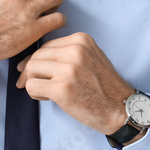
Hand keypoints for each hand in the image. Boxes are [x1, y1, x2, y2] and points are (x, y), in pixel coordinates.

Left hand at [16, 32, 134, 134]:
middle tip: (30, 83)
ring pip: (31, 69)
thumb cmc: (104, 87)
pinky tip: (46, 98)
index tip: (34, 71)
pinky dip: (34, 94)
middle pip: (36, 56)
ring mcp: (68, 69)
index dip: (37, 60)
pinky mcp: (62, 88)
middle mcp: (74, 51)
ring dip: (31, 82)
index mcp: (81, 40)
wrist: (121, 109)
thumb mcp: (90, 57)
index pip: (47, 46)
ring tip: (44, 92)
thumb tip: (33, 58)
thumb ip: (67, 53)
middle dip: (29, 71)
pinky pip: (32, 86)